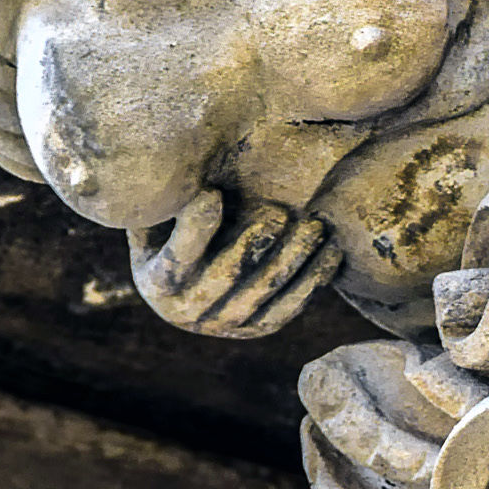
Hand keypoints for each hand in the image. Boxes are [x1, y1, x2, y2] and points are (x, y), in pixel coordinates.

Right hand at [128, 188, 341, 337]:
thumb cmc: (174, 229)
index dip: (195, 228)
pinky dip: (313, 280)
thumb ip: (160, 198)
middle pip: (226, 277)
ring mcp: (225, 325)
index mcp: (156, 282)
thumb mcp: (157, 217)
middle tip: (277, 211)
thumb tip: (161, 161)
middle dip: (253, 244)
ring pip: (265, 293)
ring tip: (315, 226)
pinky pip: (291, 307)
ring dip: (293, 259)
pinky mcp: (259, 328)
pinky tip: (332, 252)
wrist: (192, 282)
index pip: (177, 256)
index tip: (212, 193)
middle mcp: (188, 312)